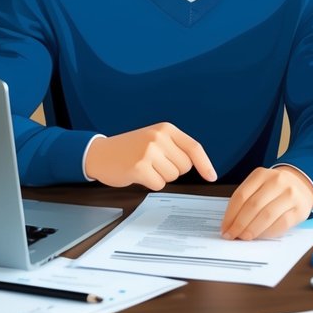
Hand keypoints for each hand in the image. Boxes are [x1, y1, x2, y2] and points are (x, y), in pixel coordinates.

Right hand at [83, 123, 216, 189]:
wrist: (99, 153)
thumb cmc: (129, 148)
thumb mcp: (154, 138)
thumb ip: (174, 147)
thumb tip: (199, 165)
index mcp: (166, 129)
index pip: (194, 148)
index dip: (205, 164)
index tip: (212, 177)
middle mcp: (159, 137)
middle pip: (184, 167)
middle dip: (172, 170)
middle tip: (154, 163)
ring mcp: (149, 151)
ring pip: (172, 176)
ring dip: (160, 177)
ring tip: (144, 166)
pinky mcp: (139, 167)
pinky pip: (159, 184)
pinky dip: (150, 183)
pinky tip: (138, 174)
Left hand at [219, 166, 312, 239]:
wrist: (301, 185)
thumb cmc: (274, 189)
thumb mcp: (259, 186)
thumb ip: (245, 201)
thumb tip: (230, 224)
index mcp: (261, 174)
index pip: (241, 196)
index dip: (230, 215)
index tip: (224, 228)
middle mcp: (277, 181)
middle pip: (252, 206)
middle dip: (239, 224)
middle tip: (232, 235)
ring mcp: (290, 195)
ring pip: (266, 216)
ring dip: (252, 230)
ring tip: (244, 237)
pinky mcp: (300, 209)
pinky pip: (280, 224)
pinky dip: (267, 232)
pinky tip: (260, 235)